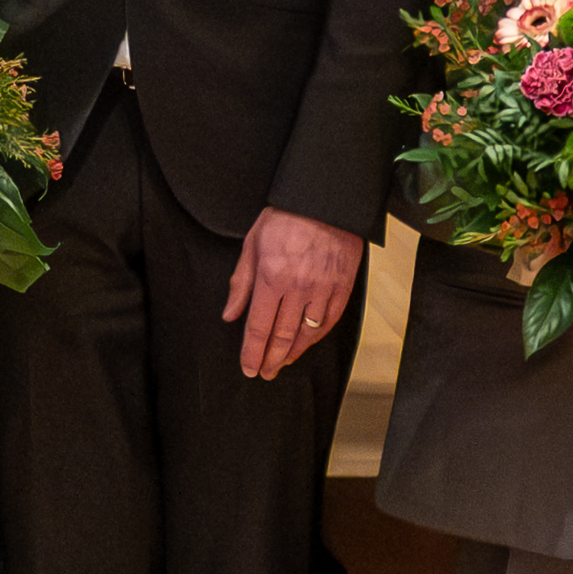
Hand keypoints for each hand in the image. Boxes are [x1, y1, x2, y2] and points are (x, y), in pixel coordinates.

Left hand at [231, 210, 366, 381]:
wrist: (325, 200)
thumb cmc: (285, 217)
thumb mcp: (252, 244)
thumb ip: (241, 282)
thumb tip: (230, 314)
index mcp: (271, 278)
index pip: (259, 327)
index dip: (252, 352)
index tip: (248, 367)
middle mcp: (298, 288)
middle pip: (282, 336)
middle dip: (270, 359)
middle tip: (264, 373)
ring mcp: (323, 289)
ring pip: (307, 333)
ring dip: (293, 353)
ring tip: (281, 363)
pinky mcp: (342, 287)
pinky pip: (330, 321)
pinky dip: (317, 337)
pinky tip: (307, 344)